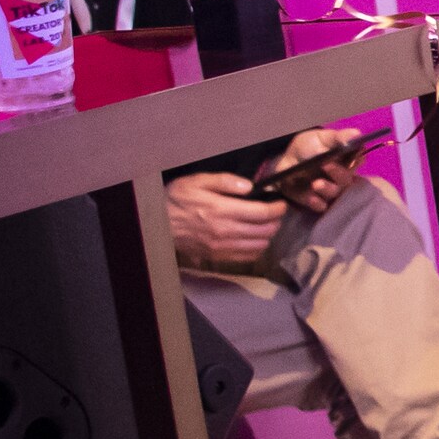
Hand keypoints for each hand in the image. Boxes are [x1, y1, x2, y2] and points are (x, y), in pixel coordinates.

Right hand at [163, 174, 289, 269]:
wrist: (157, 224)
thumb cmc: (176, 200)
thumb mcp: (196, 181)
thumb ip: (225, 181)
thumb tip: (249, 186)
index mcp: (222, 210)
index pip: (263, 213)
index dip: (278, 208)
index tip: (281, 204)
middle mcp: (225, 231)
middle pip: (266, 231)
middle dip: (276, 221)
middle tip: (275, 213)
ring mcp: (222, 247)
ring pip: (260, 245)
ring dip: (268, 235)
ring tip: (266, 225)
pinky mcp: (217, 257)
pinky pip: (248, 257)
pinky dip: (257, 248)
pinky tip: (254, 238)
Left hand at [270, 127, 363, 205]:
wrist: (284, 163)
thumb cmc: (306, 148)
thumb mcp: (320, 138)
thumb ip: (337, 138)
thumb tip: (356, 134)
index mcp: (346, 159)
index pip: (359, 159)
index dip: (357, 158)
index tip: (353, 155)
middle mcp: (342, 175)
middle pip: (347, 178)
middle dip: (338, 173)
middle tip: (325, 165)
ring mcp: (330, 189)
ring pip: (335, 193)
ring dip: (327, 188)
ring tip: (316, 184)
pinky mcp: (316, 201)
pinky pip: (321, 206)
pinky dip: (317, 203)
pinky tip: (311, 197)